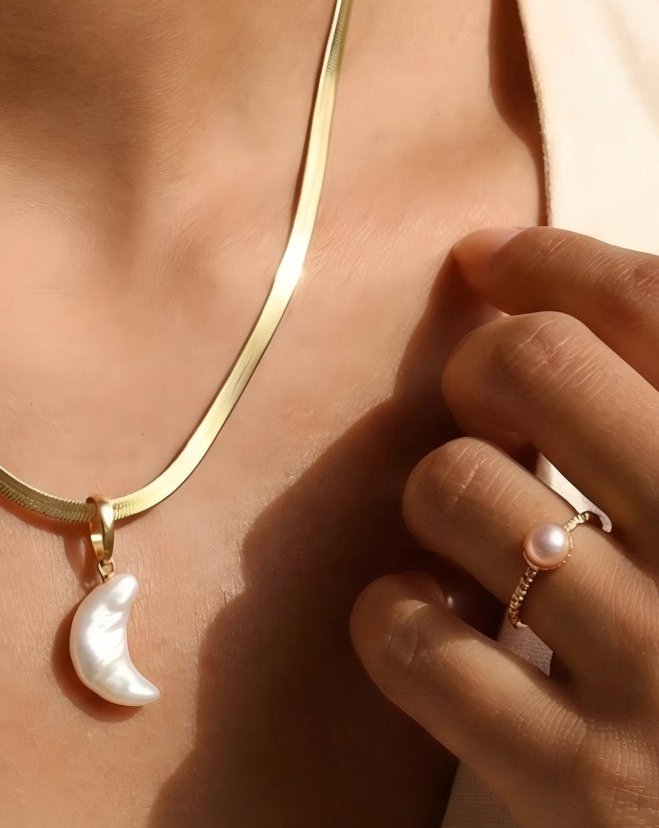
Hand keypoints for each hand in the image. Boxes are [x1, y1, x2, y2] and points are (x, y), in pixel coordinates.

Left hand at [350, 227, 658, 827]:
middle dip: (477, 368)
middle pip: (530, 362)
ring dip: (440, 501)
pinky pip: (411, 633)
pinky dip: (398, 612)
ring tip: (483, 538)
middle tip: (489, 408)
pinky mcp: (589, 787)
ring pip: (454, 484)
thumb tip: (523, 270)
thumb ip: (651, 408)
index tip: (488, 257)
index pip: (653, 303)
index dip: (550, 259)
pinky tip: (444, 620)